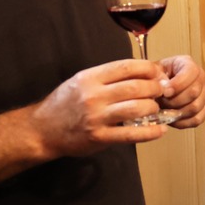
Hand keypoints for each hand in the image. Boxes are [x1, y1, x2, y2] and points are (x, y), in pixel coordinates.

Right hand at [27, 58, 169, 157]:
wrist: (42, 129)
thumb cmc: (64, 103)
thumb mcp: (81, 82)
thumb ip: (106, 77)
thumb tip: (140, 73)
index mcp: (90, 78)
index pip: (126, 67)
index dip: (148, 68)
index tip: (157, 73)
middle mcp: (93, 95)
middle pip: (135, 87)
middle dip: (155, 88)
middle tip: (162, 91)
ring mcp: (96, 117)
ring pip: (136, 108)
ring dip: (153, 107)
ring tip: (156, 108)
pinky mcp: (99, 137)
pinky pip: (131, 134)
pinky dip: (150, 132)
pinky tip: (160, 130)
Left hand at [155, 55, 204, 128]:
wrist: (159, 86)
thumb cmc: (156, 78)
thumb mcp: (153, 72)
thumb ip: (157, 78)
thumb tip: (164, 89)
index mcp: (188, 64)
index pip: (190, 73)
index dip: (177, 85)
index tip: (164, 92)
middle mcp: (201, 77)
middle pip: (194, 92)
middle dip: (175, 100)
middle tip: (162, 103)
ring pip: (195, 107)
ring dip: (177, 112)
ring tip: (165, 111)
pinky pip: (197, 119)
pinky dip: (183, 122)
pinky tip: (172, 119)